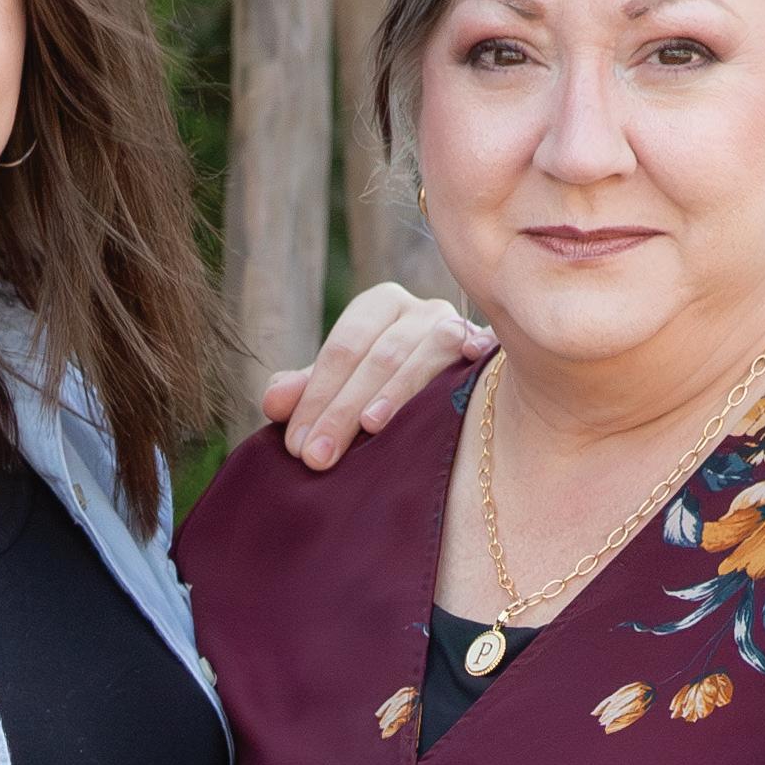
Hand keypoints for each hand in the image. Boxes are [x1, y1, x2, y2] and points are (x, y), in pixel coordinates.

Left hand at [259, 283, 490, 469]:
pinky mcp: (491, 348)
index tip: (297, 447)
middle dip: (344, 408)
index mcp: (380, 307)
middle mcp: (421, 310)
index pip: (343, 348)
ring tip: (371, 427)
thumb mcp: (341, 389)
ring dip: (399, 390)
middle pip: (379, 355)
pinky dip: (474, 355)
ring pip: (426, 353)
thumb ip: (307, 392)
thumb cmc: (383, 392)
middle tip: (318, 457)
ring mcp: (460, 326)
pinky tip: (469, 361)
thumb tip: (274, 402)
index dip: (317, 397)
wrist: (452, 393)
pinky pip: (481, 349)